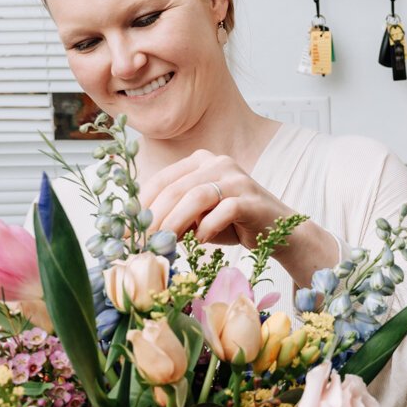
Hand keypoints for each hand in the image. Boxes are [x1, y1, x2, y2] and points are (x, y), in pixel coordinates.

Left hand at [139, 150, 339, 278]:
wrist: (278, 230)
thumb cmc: (232, 224)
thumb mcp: (197, 216)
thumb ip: (175, 215)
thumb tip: (140, 231)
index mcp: (200, 162)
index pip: (162, 180)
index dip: (142, 206)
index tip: (128, 231)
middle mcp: (217, 163)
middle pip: (175, 188)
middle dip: (154, 217)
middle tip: (141, 242)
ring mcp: (236, 178)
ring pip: (196, 196)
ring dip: (176, 222)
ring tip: (164, 244)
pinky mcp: (251, 198)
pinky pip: (223, 211)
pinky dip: (207, 228)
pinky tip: (198, 242)